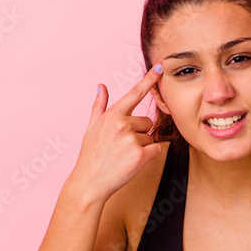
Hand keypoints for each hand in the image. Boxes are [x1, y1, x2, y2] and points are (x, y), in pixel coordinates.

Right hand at [70, 64, 164, 201]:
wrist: (89, 182)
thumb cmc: (91, 156)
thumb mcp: (91, 128)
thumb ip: (99, 106)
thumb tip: (101, 86)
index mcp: (112, 115)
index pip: (134, 93)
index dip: (149, 79)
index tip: (161, 67)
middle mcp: (122, 124)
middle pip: (147, 122)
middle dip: (140, 133)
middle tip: (122, 147)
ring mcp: (131, 139)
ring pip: (151, 137)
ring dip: (143, 147)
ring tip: (124, 156)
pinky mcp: (140, 155)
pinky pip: (157, 149)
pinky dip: (149, 156)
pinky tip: (133, 162)